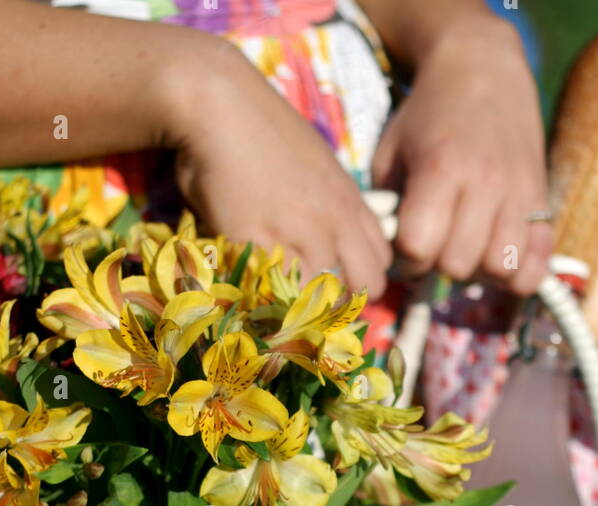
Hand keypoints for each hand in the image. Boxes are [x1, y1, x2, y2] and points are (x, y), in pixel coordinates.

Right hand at [165, 40, 391, 297]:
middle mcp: (335, 222)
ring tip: (277, 305)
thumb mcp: (312, 163)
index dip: (360, 281)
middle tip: (308, 303)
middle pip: (364, 287)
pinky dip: (269, 305)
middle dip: (341, 303)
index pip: (380, 262)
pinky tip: (253, 296)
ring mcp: (301, 236)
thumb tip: (323, 236)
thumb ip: (327, 202)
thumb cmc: (256, 130)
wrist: (217, 104)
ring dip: (303, 309)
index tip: (336, 287)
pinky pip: (278, 296)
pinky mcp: (262, 248)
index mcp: (348, 200)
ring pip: (323, 299)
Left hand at [372, 19, 552, 293]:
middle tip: (437, 242)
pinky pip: (536, 265)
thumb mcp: (391, 153)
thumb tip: (397, 260)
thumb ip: (389, 208)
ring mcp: (518, 194)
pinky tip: (498, 258)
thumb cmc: (427, 117)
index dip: (406, 257)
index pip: (418, 247)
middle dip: (440, 265)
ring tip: (468, 250)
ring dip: (478, 273)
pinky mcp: (541, 202)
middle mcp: (485, 183)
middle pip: (458, 266)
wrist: (482, 69)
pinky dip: (517, 275)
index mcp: (441, 168)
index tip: (407, 242)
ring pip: (499, 271)